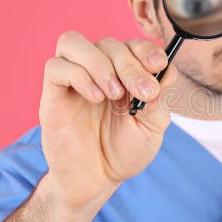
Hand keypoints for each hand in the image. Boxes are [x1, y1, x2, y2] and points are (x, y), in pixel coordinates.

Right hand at [38, 31, 177, 209]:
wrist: (96, 180)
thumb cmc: (124, 151)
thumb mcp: (152, 127)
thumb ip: (159, 98)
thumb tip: (167, 70)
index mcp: (125, 74)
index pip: (133, 45)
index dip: (146, 49)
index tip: (158, 65)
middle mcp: (99, 71)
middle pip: (109, 43)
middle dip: (130, 65)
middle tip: (142, 92)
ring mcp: (74, 80)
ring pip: (73, 42)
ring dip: (100, 63)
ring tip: (114, 94)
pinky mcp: (53, 94)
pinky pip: (56, 67)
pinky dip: (78, 76)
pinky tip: (96, 98)